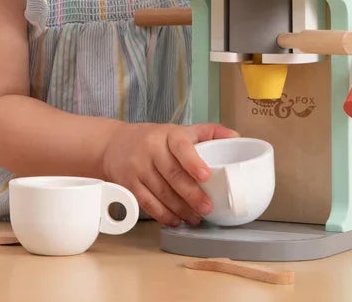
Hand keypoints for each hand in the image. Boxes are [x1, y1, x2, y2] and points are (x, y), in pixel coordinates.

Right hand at [101, 122, 238, 226]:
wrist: (114, 144)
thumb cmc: (155, 139)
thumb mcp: (179, 130)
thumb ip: (208, 132)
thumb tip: (236, 137)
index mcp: (168, 135)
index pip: (180, 147)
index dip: (193, 161)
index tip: (206, 175)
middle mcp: (151, 149)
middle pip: (172, 175)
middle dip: (191, 194)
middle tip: (207, 208)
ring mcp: (138, 167)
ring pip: (161, 192)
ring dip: (180, 209)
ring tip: (195, 218)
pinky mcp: (129, 184)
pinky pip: (147, 203)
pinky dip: (163, 214)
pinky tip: (175, 220)